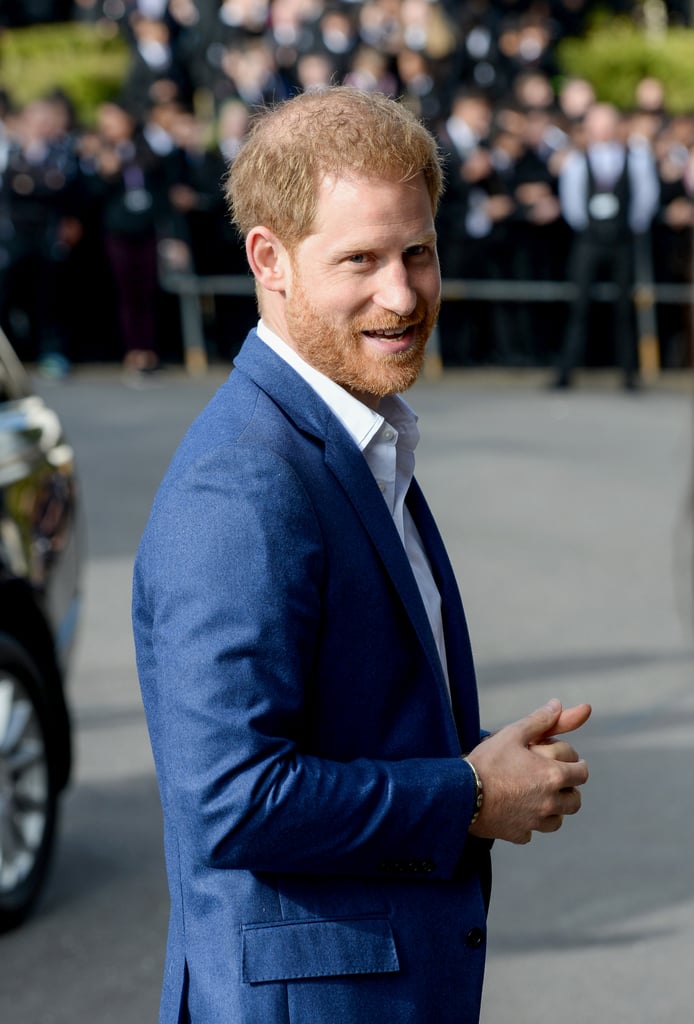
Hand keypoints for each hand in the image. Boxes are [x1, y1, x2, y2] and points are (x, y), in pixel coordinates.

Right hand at [466, 699, 590, 844]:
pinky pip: (532, 832)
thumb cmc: (488, 761)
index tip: (569, 761)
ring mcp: (535, 822)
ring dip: (554, 809)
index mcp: (553, 775)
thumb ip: (539, 720)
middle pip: (575, 800)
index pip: (582, 773)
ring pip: (558, 820)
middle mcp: (550, 802)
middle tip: (556, 779)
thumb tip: (557, 705)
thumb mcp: (513, 733)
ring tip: (540, 797)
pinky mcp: (519, 834)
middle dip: (570, 789)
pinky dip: (530, 823)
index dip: (576, 764)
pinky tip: (518, 812)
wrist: (460, 793)